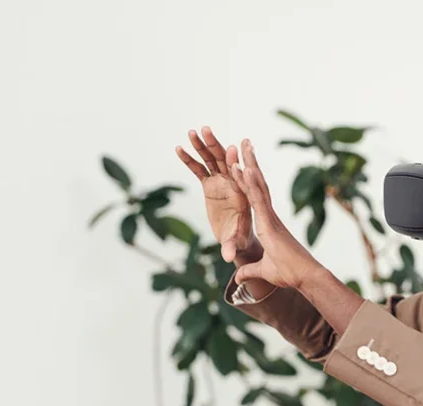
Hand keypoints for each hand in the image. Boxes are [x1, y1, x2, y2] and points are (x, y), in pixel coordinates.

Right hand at [175, 127, 255, 262]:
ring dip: (203, 145)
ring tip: (192, 131)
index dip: (237, 164)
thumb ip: (232, 246)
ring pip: (212, 160)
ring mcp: (221, 182)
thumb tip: (228, 258)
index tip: (233, 150)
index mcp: (244, 194)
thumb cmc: (241, 239)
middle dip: (216, 146)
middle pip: (225, 161)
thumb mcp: (237, 242)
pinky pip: (199, 169)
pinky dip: (190, 159)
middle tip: (207, 130)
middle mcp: (233, 184)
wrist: (237, 237)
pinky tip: (178, 147)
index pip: (242, 177)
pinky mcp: (210, 185)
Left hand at [230, 139, 322, 289]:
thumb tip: (239, 277)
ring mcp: (270, 218)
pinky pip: (258, 200)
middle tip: (244, 144)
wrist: (305, 277)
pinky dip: (251, 184)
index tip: (242, 164)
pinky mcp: (270, 223)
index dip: (248, 180)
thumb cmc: (290, 274)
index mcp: (268, 224)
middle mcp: (269, 216)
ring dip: (249, 165)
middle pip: (258, 185)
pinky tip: (245, 168)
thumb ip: (250, 271)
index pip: (255, 197)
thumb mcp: (263, 272)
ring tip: (242, 147)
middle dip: (250, 163)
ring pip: (258, 187)